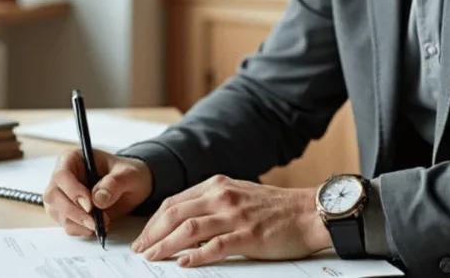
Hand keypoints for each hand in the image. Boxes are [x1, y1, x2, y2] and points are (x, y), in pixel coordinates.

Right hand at [43, 148, 152, 237]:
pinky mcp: (66, 211)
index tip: (90, 206)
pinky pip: (66, 224)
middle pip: (53, 196)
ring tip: (102, 223)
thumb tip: (98, 198)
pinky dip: (80, 229)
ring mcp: (62, 195)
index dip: (72, 191)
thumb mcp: (129, 174)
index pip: (62, 175)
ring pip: (57, 212)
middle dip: (74, 212)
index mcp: (73, 159)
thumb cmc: (127, 174)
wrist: (132, 186)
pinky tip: (97, 226)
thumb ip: (115, 183)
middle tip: (95, 222)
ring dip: (78, 223)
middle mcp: (63, 176)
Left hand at [131, 174, 330, 267]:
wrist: (308, 212)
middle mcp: (223, 196)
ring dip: (165, 245)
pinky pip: (216, 246)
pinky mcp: (249, 235)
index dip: (154, 221)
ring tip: (153, 258)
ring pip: (189, 229)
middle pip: (175, 214)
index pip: (174, 202)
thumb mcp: (239, 194)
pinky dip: (196, 256)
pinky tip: (183, 263)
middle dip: (152, 234)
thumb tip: (183, 221)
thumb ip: (212, 202)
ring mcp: (235, 215)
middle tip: (140, 251)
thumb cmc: (275, 207)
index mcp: (217, 185)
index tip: (143, 237)